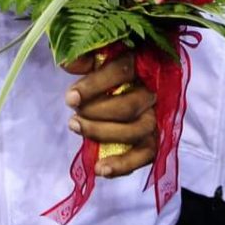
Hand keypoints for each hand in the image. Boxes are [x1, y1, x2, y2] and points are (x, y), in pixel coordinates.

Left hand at [63, 48, 155, 175]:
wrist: (134, 83)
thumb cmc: (112, 69)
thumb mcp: (99, 56)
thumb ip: (84, 57)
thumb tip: (67, 62)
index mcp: (141, 63)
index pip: (122, 71)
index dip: (95, 85)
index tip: (70, 98)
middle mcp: (153, 90)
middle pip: (129, 106)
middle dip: (96, 113)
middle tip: (73, 114)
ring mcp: (157, 116)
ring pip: (137, 131)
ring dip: (103, 134)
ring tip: (77, 128)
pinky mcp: (156, 139)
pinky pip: (146, 155)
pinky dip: (123, 165)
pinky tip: (100, 169)